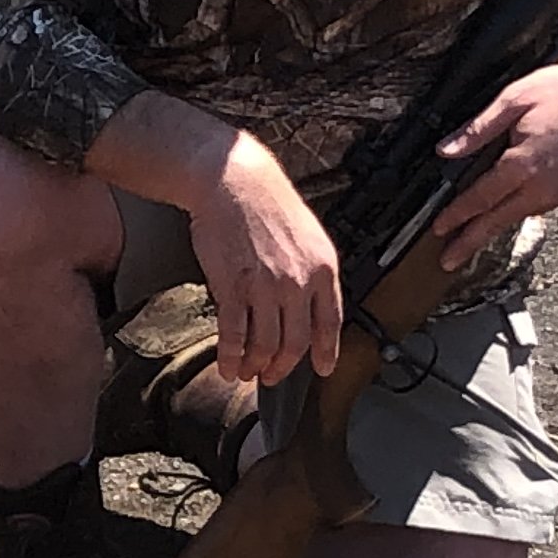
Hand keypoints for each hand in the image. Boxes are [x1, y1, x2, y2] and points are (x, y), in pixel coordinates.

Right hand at [188, 132, 343, 388]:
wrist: (233, 182)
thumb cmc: (268, 204)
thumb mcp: (309, 235)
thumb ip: (314, 272)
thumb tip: (314, 307)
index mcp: (323, 269)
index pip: (330, 324)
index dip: (326, 352)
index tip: (322, 369)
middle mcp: (298, 282)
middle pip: (295, 343)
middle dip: (283, 367)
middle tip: (273, 376)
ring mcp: (265, 287)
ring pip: (265, 346)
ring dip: (255, 366)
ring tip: (247, 370)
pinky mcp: (233, 288)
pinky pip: (233, 335)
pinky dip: (230, 357)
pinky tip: (227, 365)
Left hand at [429, 21, 557, 268]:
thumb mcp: (516, 98)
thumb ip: (479, 129)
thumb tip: (447, 150)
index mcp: (524, 164)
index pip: (480, 198)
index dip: (456, 216)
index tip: (439, 230)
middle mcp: (544, 186)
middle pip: (498, 220)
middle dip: (470, 242)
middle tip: (448, 261)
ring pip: (522, 213)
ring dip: (498, 223)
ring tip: (476, 234)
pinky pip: (543, 204)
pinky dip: (524, 207)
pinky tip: (515, 204)